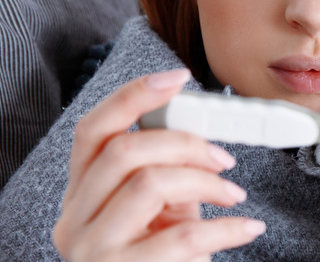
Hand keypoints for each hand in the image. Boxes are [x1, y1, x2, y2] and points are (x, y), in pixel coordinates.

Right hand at [53, 70, 264, 260]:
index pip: (92, 130)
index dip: (134, 96)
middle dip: (185, 142)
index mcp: (79, 194)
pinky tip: (246, 227)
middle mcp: (72, 221)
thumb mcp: (159, 209)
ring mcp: (91, 252)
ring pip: (148, 184)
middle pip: (123, 150)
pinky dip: (226, 227)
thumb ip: (166, 169)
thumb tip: (202, 125)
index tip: (179, 76)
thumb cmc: (160, 258)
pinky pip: (181, 238)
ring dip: (204, 181)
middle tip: (224, 158)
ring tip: (233, 194)